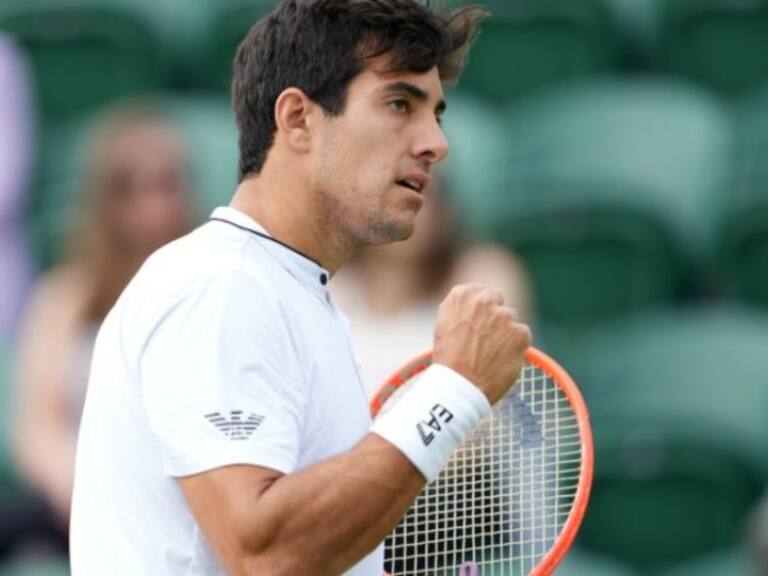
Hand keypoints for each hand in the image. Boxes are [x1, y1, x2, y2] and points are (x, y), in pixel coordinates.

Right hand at [432, 283, 530, 404]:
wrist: (460, 386)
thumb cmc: (449, 360)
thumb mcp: (445, 326)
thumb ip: (462, 309)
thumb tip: (477, 302)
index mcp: (461, 296)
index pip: (480, 291)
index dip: (480, 309)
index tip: (478, 322)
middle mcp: (483, 301)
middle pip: (498, 300)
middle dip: (495, 315)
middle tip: (486, 338)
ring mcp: (504, 316)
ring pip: (511, 319)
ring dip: (505, 332)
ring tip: (490, 354)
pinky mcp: (520, 333)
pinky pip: (523, 335)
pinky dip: (516, 347)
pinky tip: (500, 360)